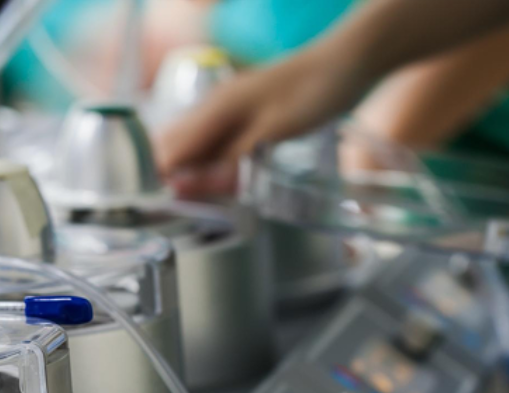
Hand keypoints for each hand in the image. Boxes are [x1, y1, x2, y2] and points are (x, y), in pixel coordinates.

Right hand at [155, 46, 372, 196]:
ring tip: (205, 206)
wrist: (347, 63)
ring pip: (195, 149)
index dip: (162, 182)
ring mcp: (227, 112)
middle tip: (186, 213)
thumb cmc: (311, 94)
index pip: (169, 150)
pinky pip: (215, 146)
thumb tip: (183, 187)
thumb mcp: (269, 134)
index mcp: (214, 109)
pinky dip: (214, 167)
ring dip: (195, 175)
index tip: (168, 212)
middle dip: (173, 181)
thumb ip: (226, 162)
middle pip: (175, 149)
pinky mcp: (243, 118)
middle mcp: (213, 108)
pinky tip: (226, 184)